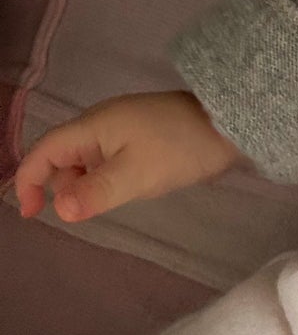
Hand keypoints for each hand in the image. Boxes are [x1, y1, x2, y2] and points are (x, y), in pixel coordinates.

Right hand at [12, 91, 243, 222]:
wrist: (232, 122)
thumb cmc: (181, 147)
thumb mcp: (136, 175)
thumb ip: (96, 192)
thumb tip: (61, 209)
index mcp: (92, 125)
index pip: (44, 150)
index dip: (28, 181)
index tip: (32, 213)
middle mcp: (101, 121)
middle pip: (63, 155)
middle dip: (64, 184)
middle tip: (88, 208)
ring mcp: (123, 126)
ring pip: (88, 159)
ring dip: (89, 182)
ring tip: (117, 196)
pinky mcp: (142, 133)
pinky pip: (110, 157)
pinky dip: (108, 176)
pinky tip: (131, 186)